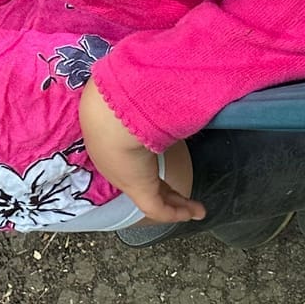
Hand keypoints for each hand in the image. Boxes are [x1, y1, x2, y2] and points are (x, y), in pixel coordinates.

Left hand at [80, 80, 204, 221]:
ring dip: (176, 204)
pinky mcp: (138, 188)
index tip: (163, 169)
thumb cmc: (123, 100)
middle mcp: (116, 165)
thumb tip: (164, 90)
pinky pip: (158, 208)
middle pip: (143, 182)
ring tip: (194, 210)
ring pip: (152, 197)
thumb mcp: (133, 102)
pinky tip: (193, 213)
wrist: (110, 113)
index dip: (149, 167)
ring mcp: (126, 178)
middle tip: (183, 198)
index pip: (132, 161)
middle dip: (166, 191)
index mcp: (111, 143)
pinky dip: (176, 212)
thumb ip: (147, 102)